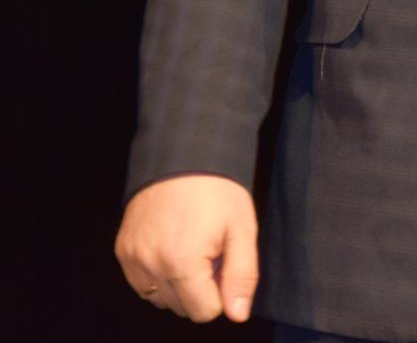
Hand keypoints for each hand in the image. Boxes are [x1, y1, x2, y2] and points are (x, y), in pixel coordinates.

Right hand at [114, 173, 259, 322]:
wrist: (182, 155)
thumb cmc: (217, 191)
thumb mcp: (242, 229)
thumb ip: (241, 276)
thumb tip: (238, 314)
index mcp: (182, 263)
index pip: (204, 312)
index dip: (221, 292)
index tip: (225, 263)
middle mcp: (151, 266)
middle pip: (182, 308)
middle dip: (201, 288)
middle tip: (211, 253)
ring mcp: (132, 260)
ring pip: (160, 299)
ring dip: (179, 285)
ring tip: (193, 248)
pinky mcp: (122, 251)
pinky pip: (141, 284)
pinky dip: (159, 276)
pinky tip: (173, 248)